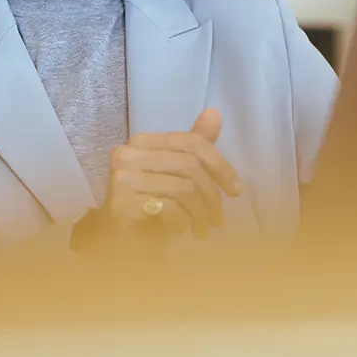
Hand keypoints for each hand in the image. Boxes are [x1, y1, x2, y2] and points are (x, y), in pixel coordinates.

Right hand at [101, 108, 241, 239]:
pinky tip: (180, 230)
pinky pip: (168, 207)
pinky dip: (182, 222)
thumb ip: (193, 147)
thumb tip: (215, 113)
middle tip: (219, 219)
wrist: (120, 243)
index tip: (236, 191)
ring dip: (200, 213)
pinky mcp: (120, 204)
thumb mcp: (176, 176)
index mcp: (141, 142)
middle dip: (212, 195)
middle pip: (189, 165)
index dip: (220, 165)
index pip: (190, 142)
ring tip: (203, 229)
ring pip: (182, 188)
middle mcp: (127, 154)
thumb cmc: (150, 207)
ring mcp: (121, 178)